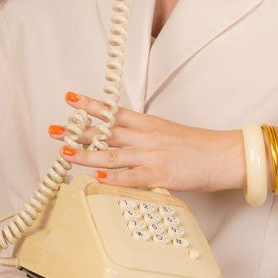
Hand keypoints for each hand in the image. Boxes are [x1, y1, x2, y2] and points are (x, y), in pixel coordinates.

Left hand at [50, 92, 243, 192]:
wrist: (223, 156)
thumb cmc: (196, 146)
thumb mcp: (165, 132)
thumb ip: (140, 134)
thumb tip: (116, 138)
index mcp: (146, 124)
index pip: (113, 112)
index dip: (90, 105)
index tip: (70, 99)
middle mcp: (145, 137)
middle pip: (105, 132)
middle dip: (77, 131)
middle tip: (54, 129)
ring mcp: (150, 156)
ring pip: (112, 155)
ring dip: (86, 154)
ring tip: (65, 152)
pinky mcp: (158, 175)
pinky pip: (130, 178)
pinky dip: (112, 178)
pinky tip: (96, 177)